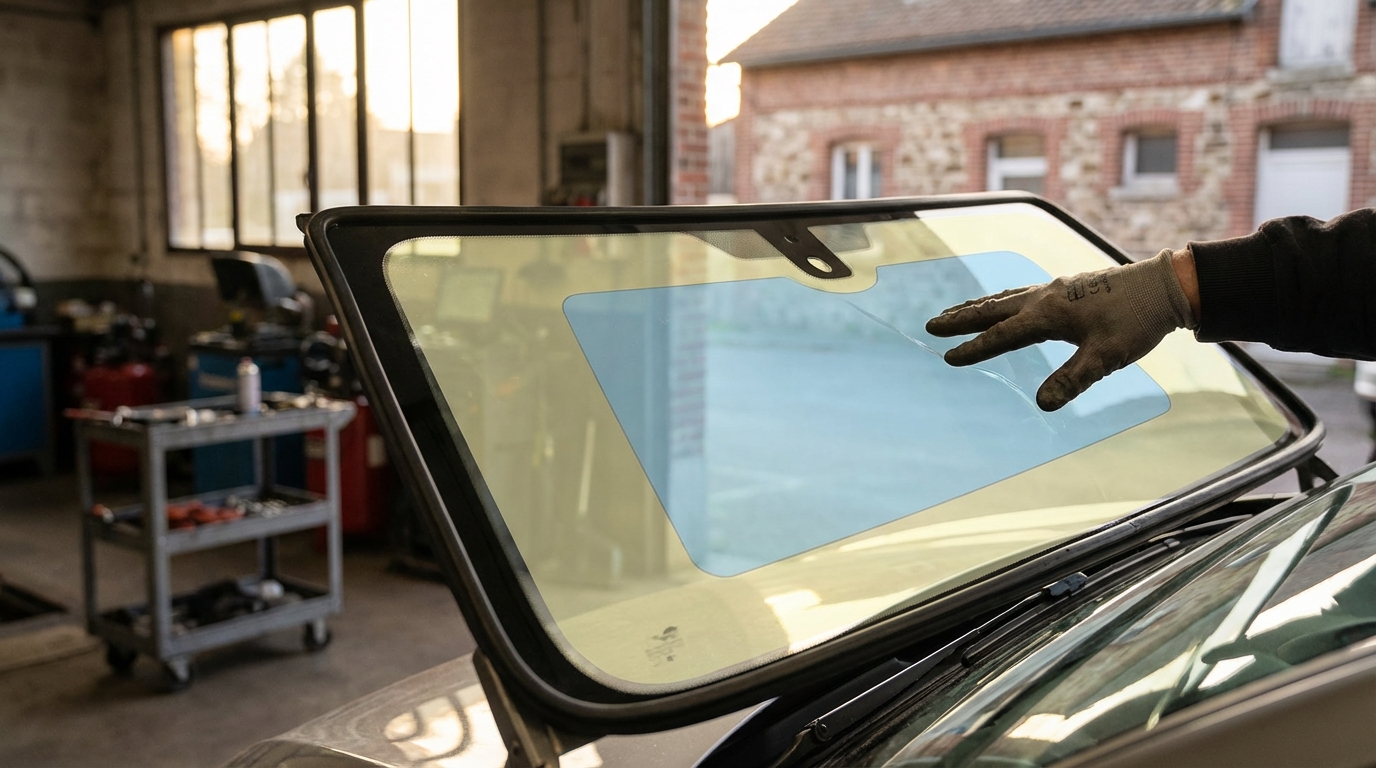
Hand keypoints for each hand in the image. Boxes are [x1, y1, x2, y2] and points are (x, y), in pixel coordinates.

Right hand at [925, 249, 1196, 410]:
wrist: (1165, 287)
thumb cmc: (1137, 321)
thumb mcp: (1107, 356)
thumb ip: (1073, 379)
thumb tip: (1042, 404)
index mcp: (1050, 314)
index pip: (1003, 335)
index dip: (975, 348)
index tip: (948, 356)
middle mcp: (1047, 297)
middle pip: (994, 309)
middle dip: (962, 318)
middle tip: (932, 324)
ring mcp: (1056, 289)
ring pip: (1007, 298)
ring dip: (979, 306)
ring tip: (955, 312)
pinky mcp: (1068, 288)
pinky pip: (1023, 294)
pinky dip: (1003, 300)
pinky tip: (1004, 303)